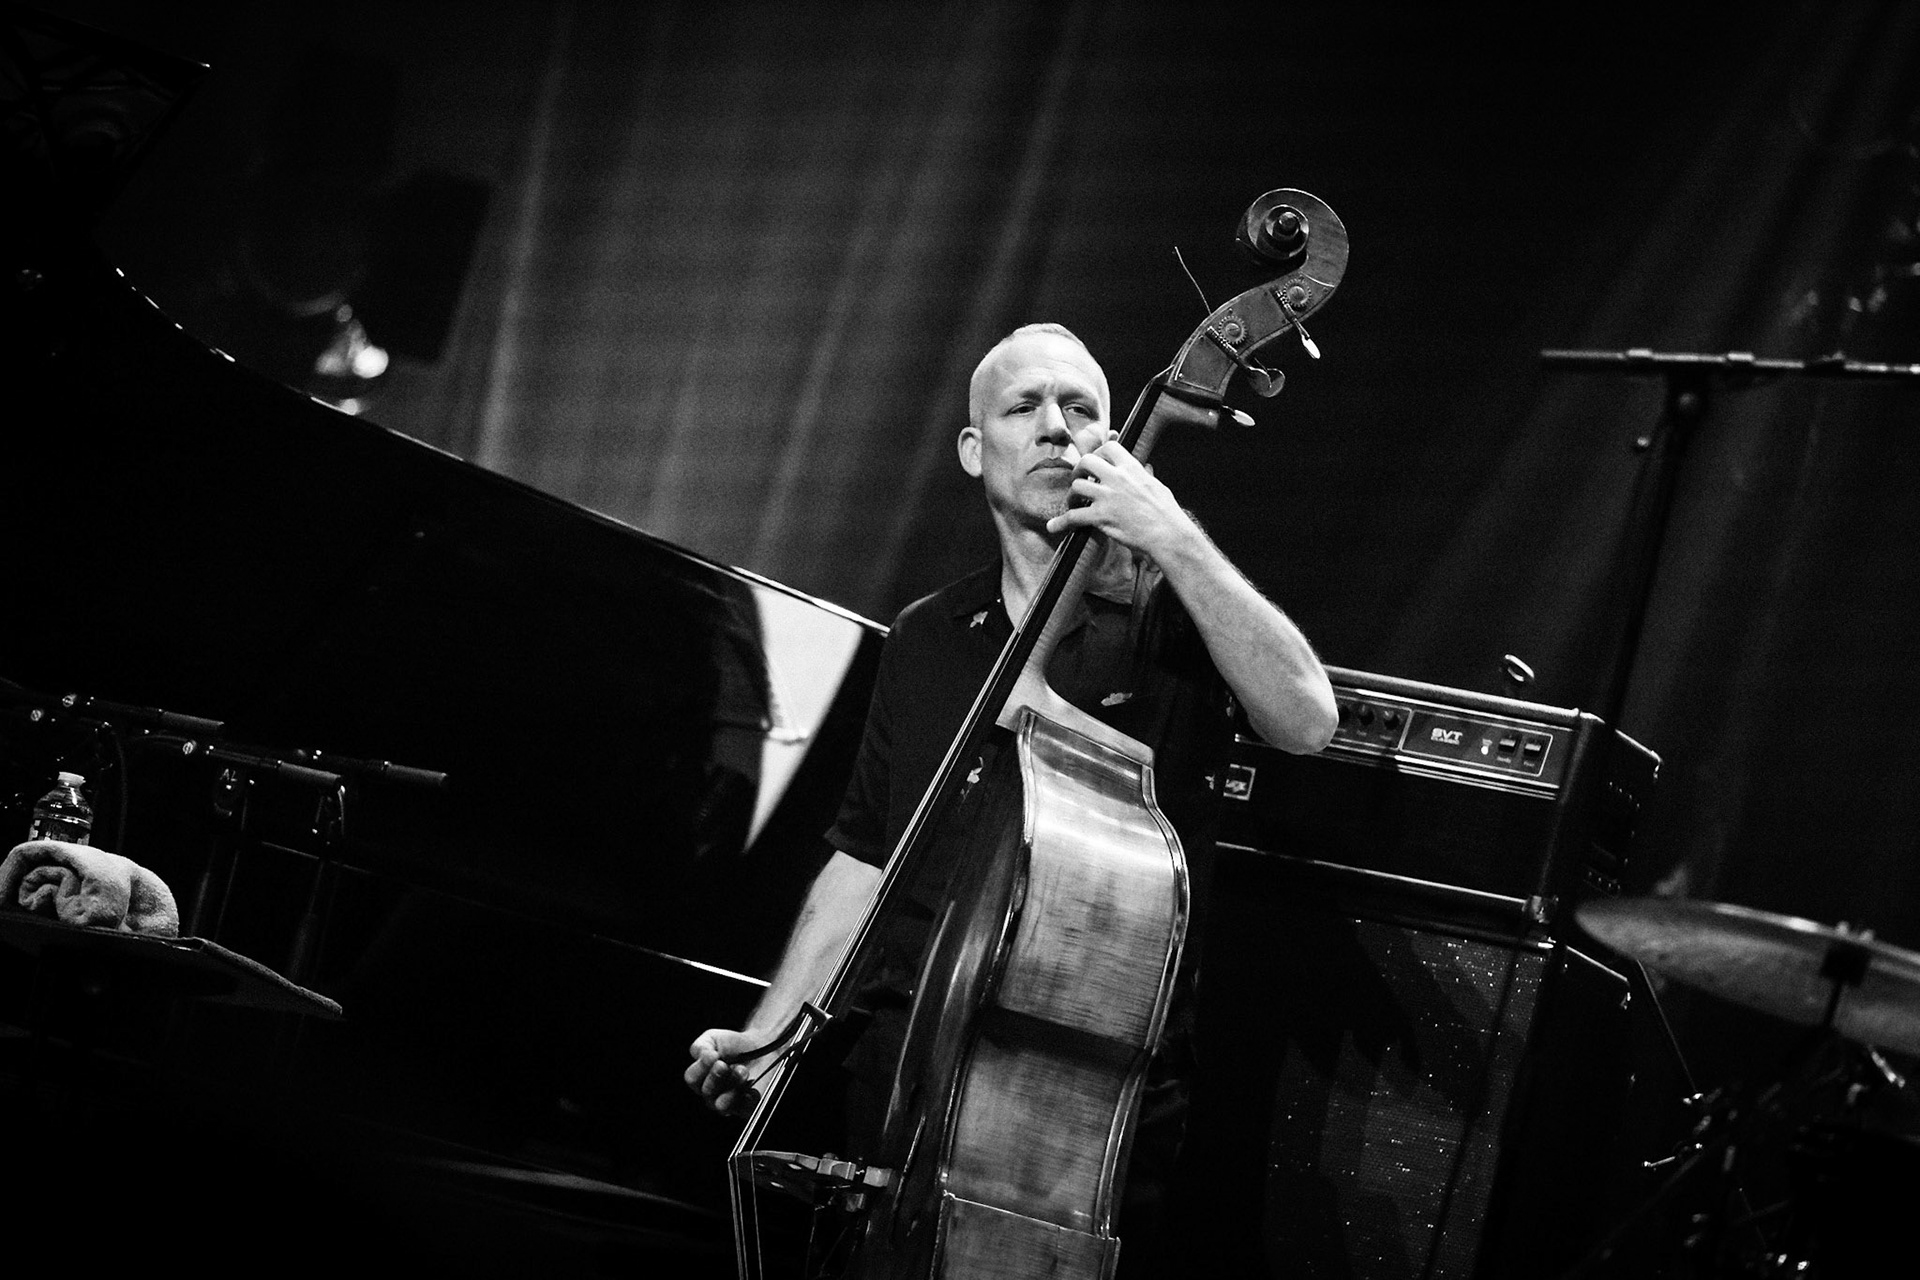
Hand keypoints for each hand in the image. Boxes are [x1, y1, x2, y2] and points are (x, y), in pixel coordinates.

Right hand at [684, 1027, 767, 1115]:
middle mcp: (712, 1094)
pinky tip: (751, 1086)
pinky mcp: (748, 1107)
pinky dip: (748, 1097)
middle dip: (716, 1076)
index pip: (692, 1078)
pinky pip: (744, 1109)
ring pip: (722, 1105)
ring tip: (742, 1070)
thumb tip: (702, 1055)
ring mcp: (729, 1103)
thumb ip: (701, 1046)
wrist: (761, 1046)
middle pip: (707, 1092)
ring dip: (732, 1086)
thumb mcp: (712, 1038)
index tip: (714, 1054)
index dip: (702, 1066)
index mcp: (701, 1078)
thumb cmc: (734, 1045)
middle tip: (725, 1064)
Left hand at [1044, 435, 1195, 560]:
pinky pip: (1073, 516)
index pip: (1109, 447)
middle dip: (1079, 470)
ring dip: (1072, 496)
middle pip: (1086, 461)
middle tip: (1079, 481)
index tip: (1096, 464)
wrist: (1168, 534)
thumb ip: (1144, 476)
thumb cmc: (1166, 513)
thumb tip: (1145, 469)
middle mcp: (1118, 478)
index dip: (1098, 454)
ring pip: (1077, 486)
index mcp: (1132, 468)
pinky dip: (1061, 522)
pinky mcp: (1101, 516)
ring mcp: (1108, 497)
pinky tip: (1053, 526)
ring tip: (1074, 504)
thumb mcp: (1157, 486)